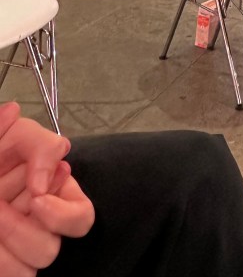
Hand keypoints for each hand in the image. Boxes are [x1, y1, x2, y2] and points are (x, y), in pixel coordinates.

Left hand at [0, 103, 93, 274]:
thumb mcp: (16, 135)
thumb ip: (40, 144)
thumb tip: (54, 168)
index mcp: (51, 197)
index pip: (80, 219)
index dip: (64, 214)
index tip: (36, 195)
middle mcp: (36, 227)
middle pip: (49, 250)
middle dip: (19, 229)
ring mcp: (15, 249)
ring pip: (25, 270)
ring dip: (4, 240)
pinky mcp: (3, 261)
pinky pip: (6, 272)